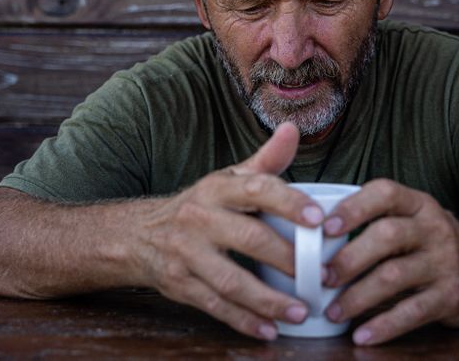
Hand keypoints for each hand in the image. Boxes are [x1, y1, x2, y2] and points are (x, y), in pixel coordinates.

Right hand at [136, 122, 325, 339]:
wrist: (137, 235)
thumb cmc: (200, 206)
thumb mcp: (227, 179)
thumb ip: (265, 161)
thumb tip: (292, 129)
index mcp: (217, 188)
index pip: (256, 189)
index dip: (289, 202)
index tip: (318, 219)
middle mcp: (200, 218)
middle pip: (248, 238)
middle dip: (287, 259)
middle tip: (321, 275)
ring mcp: (187, 254)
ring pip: (231, 280)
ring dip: (268, 300)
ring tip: (301, 311)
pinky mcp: (180, 285)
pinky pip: (215, 306)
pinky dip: (243, 321)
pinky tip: (269, 330)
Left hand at [321, 179, 458, 344]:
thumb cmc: (433, 244)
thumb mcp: (414, 220)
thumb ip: (377, 221)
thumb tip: (315, 236)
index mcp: (418, 204)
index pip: (385, 193)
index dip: (353, 207)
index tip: (324, 227)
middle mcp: (434, 228)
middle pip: (386, 236)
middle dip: (349, 258)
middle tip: (321, 277)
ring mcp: (445, 262)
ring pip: (394, 276)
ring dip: (358, 296)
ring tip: (333, 311)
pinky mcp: (451, 296)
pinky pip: (412, 312)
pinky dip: (384, 326)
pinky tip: (362, 335)